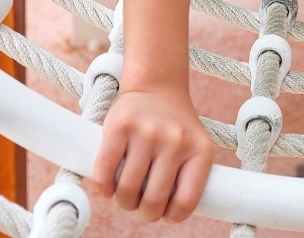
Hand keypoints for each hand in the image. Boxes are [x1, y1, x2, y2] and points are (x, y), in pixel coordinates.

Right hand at [89, 83, 215, 222]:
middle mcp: (176, 140)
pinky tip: (107, 187)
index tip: (164, 213)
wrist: (156, 86)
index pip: (186, 201)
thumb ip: (185, 178)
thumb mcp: (193, 148)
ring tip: (125, 194)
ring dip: (123, 201)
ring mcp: (147, 132)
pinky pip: (105, 172)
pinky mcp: (120, 125)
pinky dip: (103, 187)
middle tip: (140, 205)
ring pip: (128, 190)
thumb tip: (166, 214)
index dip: (171, 215)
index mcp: (200, 151)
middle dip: (144, 212)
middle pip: (153, 201)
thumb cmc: (173, 127)